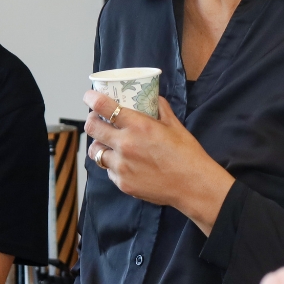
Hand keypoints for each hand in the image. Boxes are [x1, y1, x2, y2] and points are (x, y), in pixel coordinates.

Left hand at [84, 90, 233, 234]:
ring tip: (109, 144)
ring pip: (96, 151)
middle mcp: (125, 144)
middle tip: (98, 120)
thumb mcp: (175, 126)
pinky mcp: (122, 183)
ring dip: (100, 145)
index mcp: (138, 126)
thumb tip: (152, 97)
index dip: (91, 99)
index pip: (103, 107)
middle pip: (91, 128)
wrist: (194, 186)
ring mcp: (121, 165)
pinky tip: (125, 163)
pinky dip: (113, 165)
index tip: (89, 97)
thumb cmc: (187, 155)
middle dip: (91, 121)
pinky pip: (108, 170)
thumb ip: (160, 109)